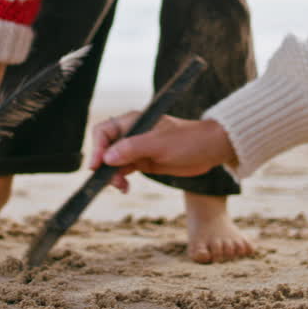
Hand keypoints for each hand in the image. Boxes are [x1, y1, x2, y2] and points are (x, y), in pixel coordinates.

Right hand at [88, 112, 237, 192]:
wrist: (210, 150)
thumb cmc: (188, 141)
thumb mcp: (159, 145)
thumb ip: (132, 149)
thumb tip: (107, 157)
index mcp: (133, 122)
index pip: (103, 131)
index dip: (96, 148)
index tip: (96, 166)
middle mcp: (132, 134)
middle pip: (105, 148)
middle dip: (104, 165)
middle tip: (112, 181)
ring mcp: (137, 149)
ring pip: (112, 162)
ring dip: (112, 175)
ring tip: (121, 187)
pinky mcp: (144, 161)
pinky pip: (123, 170)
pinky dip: (121, 179)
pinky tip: (125, 187)